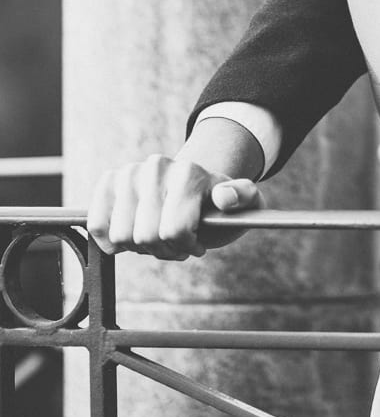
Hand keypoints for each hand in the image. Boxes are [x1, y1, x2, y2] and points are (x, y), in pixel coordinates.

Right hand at [87, 154, 263, 259]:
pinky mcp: (109, 182)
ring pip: (121, 236)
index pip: (173, 230)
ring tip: (158, 236)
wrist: (192, 188)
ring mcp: (130, 172)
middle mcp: (157, 167)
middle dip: (163, 250)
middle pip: (146, 237)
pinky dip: (111, 241)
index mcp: (189, 172)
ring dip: (140, 247)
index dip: (184, 247)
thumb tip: (225, 197)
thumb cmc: (216, 205)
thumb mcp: (244, 202)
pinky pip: (98, 224)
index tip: (196, 243)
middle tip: (176, 242)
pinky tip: (131, 236)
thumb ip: (244, 197)